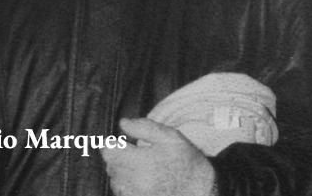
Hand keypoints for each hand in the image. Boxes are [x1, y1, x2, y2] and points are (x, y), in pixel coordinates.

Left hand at [101, 118, 215, 195]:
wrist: (202, 190)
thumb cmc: (186, 161)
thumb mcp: (170, 137)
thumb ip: (144, 127)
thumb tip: (123, 123)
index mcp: (145, 163)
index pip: (109, 152)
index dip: (110, 143)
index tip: (117, 141)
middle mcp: (138, 183)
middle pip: (110, 166)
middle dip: (116, 157)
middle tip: (129, 152)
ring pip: (114, 181)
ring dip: (119, 172)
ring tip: (135, 167)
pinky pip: (122, 194)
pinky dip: (124, 186)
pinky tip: (137, 180)